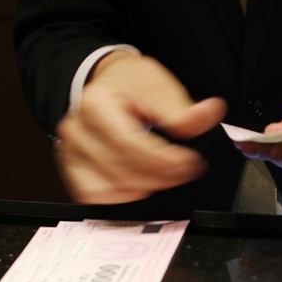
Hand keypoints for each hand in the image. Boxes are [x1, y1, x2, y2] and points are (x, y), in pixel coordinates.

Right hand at [55, 52, 226, 202]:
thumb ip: (183, 109)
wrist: (108, 84)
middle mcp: (77, 129)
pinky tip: (141, 186)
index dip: (162, 159)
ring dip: (146, 187)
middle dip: (160, 175)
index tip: (189, 162)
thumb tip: (209, 113)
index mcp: (95, 104)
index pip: (129, 143)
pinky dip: (121, 197)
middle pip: (122, 169)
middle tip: (185, 169)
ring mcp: (72, 151)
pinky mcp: (73, 168)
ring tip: (166, 176)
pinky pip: (94, 195)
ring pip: (111, 186)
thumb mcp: (159, 86)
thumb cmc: (129, 84)